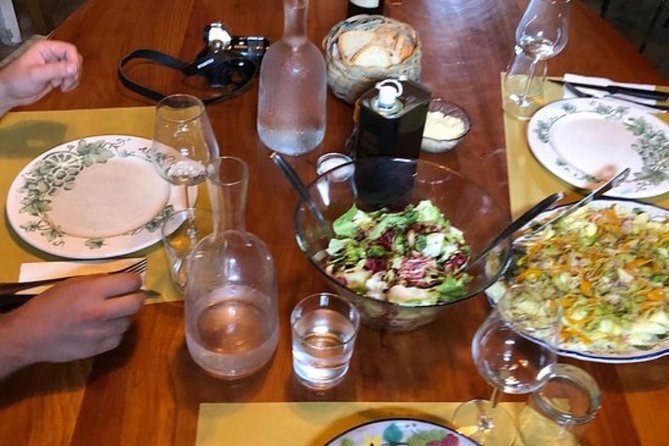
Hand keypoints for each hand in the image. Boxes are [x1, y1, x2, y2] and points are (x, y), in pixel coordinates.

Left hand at [0, 40, 81, 112]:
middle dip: (74, 72)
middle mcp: (52, 55)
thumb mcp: (36, 75)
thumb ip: (55, 70)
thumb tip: (74, 68)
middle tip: (66, 82)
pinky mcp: (57, 75)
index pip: (69, 50)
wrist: (10, 93)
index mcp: (46, 49)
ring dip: (73, 79)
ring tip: (63, 87)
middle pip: (75, 59)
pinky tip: (62, 89)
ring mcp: (55, 65)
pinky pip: (71, 77)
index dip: (74, 61)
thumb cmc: (17, 80)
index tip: (72, 74)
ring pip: (75, 69)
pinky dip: (71, 84)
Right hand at [0, 273, 143, 375]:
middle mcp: (100, 311)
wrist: (29, 335)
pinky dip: (115, 332)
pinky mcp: (97, 349)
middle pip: (137, 303)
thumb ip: (99, 281)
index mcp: (93, 291)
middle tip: (129, 297)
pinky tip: (103, 328)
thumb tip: (122, 281)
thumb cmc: (50, 304)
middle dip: (136, 298)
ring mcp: (100, 333)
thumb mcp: (73, 283)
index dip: (134, 281)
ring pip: (128, 322)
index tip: (130, 283)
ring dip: (123, 316)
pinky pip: (118, 338)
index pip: (131, 282)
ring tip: (110, 314)